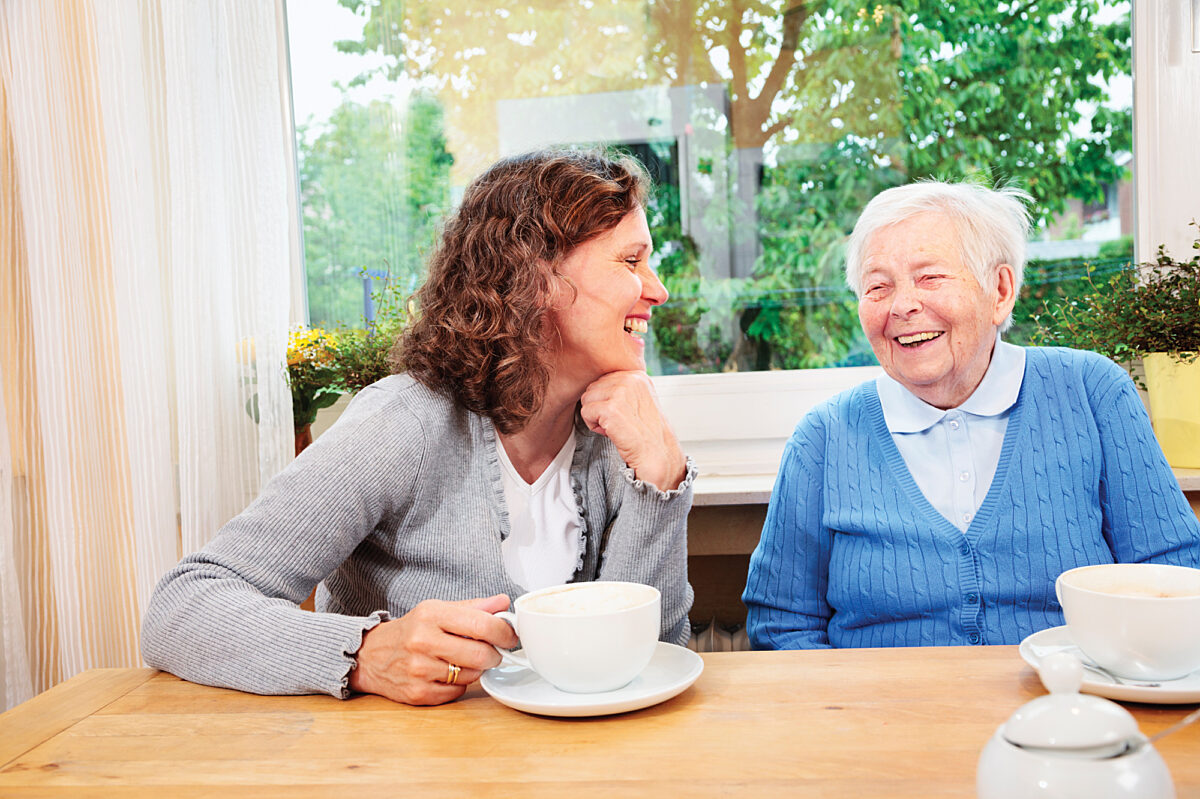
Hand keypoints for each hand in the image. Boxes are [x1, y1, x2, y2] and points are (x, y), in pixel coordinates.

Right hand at [348, 594, 517, 704]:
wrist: (370, 656)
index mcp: (431, 614)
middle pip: (481, 654)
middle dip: (494, 654)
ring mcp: (420, 669)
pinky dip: (458, 685)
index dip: (504, 632)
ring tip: (460, 660)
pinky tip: (446, 674)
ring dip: (475, 669)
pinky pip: (457, 692)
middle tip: (491, 651)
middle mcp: (423, 641)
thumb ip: (473, 607)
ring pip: (471, 674)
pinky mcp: (418, 693)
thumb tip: (503, 602)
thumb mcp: (437, 610)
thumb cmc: (410, 630)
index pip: (482, 624)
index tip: (510, 636)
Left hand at [579, 371, 686, 491]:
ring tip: (615, 427)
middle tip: (619, 422)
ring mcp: (620, 393)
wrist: (657, 454)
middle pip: (592, 388)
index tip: (624, 414)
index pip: (603, 380)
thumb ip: (621, 389)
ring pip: (586, 399)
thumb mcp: (639, 400)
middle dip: (600, 408)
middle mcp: (630, 379)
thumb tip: (596, 388)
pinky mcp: (611, 408)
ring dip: (596, 417)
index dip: (607, 401)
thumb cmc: (647, 433)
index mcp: (636, 375)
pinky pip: (586, 412)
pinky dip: (593, 426)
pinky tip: (611, 432)